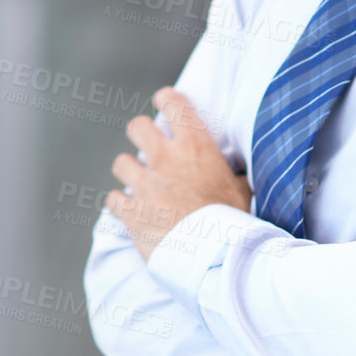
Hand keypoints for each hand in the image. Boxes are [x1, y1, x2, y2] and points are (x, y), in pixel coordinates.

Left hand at [104, 87, 251, 261]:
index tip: (166, 104)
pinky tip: (131, 210)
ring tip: (140, 182)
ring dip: (129, 171)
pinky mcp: (130, 211)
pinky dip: (120, 204)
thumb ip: (235, 177)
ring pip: (121, 162)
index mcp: (195, 146)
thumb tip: (241, 174)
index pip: (173, 103)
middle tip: (150, 147)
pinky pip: (113, 199)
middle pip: (136, 127)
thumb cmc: (230, 222)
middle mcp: (165, 159)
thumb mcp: (242, 192)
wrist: (210, 256)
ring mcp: (144, 184)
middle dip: (140, 134)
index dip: (167, 100)